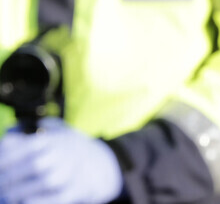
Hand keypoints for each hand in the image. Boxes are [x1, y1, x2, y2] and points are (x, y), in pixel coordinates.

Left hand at [0, 118, 122, 203]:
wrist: (101, 165)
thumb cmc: (69, 150)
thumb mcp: (54, 133)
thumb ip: (31, 133)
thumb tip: (9, 132)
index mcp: (58, 139)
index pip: (29, 145)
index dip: (8, 157)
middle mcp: (67, 153)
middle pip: (36, 164)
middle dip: (12, 176)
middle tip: (0, 183)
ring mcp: (74, 172)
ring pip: (47, 181)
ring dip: (22, 190)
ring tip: (8, 194)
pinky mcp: (77, 190)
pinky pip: (58, 198)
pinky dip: (40, 201)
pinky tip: (25, 201)